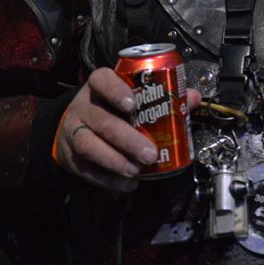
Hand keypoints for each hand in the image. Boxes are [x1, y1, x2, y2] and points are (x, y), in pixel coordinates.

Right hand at [53, 67, 200, 192]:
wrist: (72, 126)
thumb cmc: (110, 107)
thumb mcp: (130, 95)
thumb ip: (162, 95)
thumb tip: (194, 98)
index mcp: (98, 86)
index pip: (101, 80)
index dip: (116, 91)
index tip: (133, 104)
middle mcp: (83, 106)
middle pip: (101, 120)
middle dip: (127, 139)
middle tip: (149, 154)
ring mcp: (73, 131)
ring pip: (89, 145)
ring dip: (115, 161)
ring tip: (136, 171)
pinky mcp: (70, 156)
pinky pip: (85, 169)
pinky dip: (107, 180)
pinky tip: (126, 184)